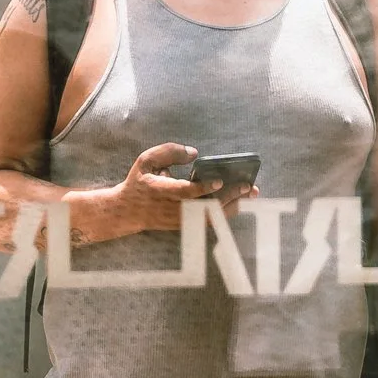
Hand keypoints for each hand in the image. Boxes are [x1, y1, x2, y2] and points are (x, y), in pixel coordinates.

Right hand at [99, 140, 251, 237]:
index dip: (204, 187)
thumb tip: (195, 153)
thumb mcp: (145, 160)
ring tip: (250, 194)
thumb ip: (168, 152)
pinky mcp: (186, 225)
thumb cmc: (140, 181)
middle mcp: (172, 208)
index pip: (185, 191)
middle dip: (229, 196)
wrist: (128, 211)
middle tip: (248, 186)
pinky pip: (211, 220)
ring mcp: (181, 219)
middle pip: (206, 205)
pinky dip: (226, 212)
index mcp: (161, 190)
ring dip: (233, 205)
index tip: (220, 180)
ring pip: (212, 215)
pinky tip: (240, 202)